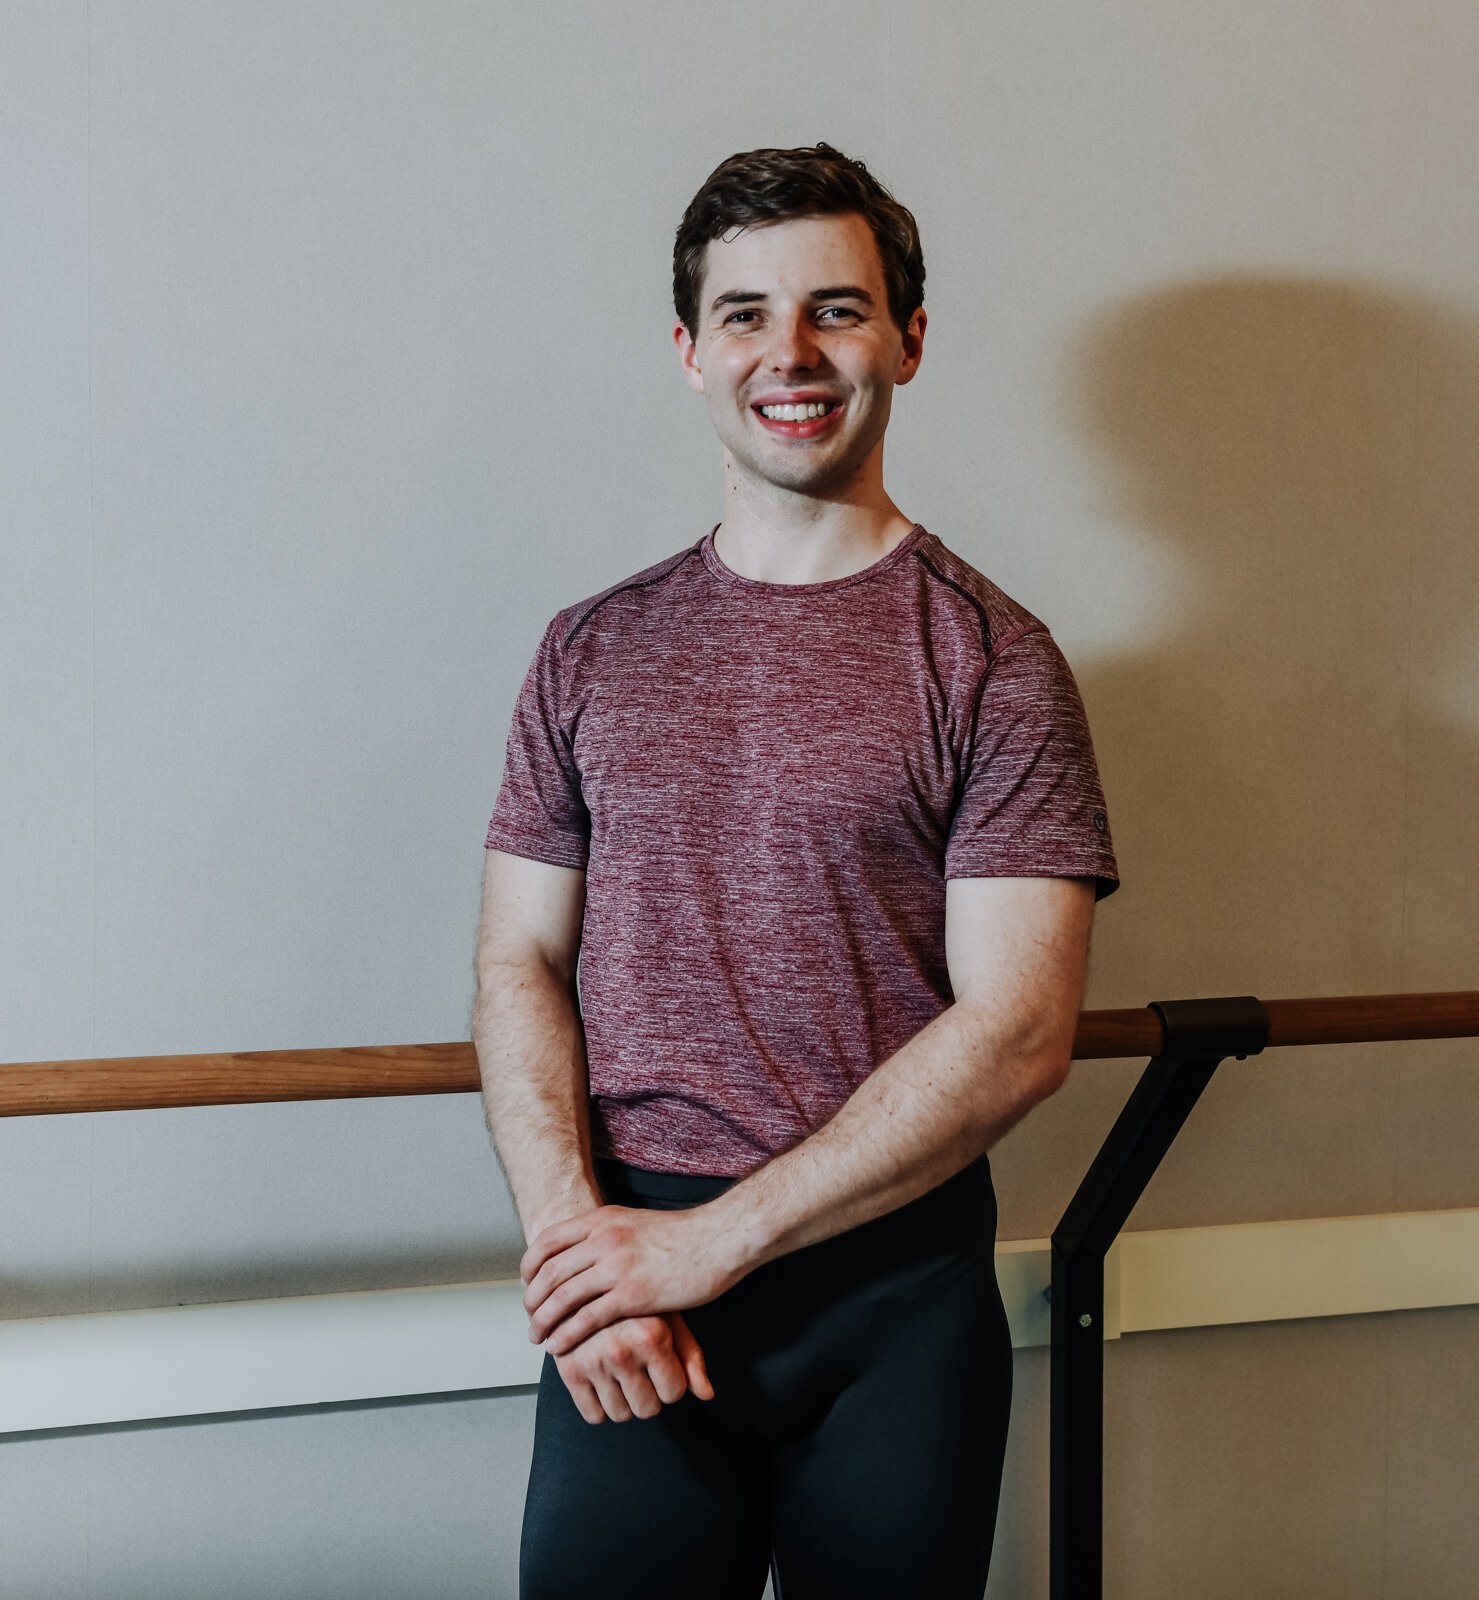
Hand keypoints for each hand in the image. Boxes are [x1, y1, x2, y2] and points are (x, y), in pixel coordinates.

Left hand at [521, 1202, 742, 1355]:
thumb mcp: (633, 1223)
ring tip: (538, 1338)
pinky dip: (567, 1335)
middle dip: (532, 1300)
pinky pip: (587, 1319)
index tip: (526, 1287)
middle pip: (549, 1272)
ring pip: (562, 1298)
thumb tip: (585, 1247)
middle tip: (529, 1319)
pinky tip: (561, 1347)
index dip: (529, 1268)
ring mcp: (616, 1266)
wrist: (718, 1239)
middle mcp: (603, 1239)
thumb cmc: (681, 1236)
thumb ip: (607, 1234)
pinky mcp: (632, 1294)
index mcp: (601, 1219)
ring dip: (544, 1321)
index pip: (547, 1242)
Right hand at [552, 1309, 712, 1423]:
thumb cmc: (635, 1300)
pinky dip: (599, 1406)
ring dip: (624, 1401)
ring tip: (621, 1373)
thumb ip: (690, 1355)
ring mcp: (592, 1361)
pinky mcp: (569, 1370)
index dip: (670, 1382)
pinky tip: (602, 1381)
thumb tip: (707, 1394)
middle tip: (640, 1371)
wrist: (585, 1281)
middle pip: (647, 1409)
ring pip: (620, 1414)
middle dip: (648, 1394)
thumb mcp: (668, 1316)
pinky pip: (592, 1415)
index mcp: (651, 1336)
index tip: (662, 1367)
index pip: (673, 1392)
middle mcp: (621, 1351)